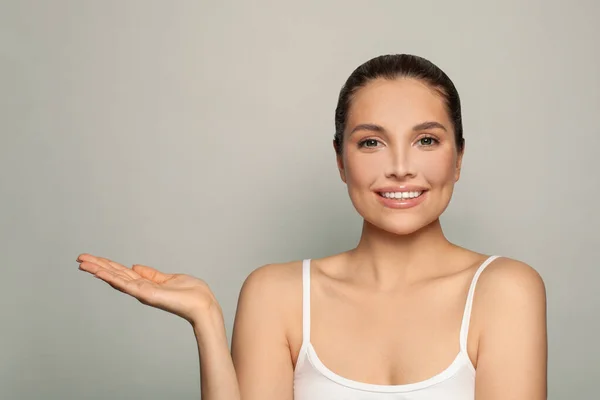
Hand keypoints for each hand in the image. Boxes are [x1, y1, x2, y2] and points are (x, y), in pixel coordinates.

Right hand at [77, 253, 220, 324]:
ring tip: (82, 263)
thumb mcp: (169, 278)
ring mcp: (142, 292)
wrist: (202, 304)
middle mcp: (140, 289)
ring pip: (115, 278)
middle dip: (97, 266)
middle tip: (79, 258)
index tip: (91, 258)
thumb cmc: (191, 294)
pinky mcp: (147, 294)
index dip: (106, 265)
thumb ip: (151, 274)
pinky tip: (100, 272)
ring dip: (99, 270)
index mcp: (145, 283)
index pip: (121, 272)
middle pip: (114, 274)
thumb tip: (135, 266)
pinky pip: (126, 284)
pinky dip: (112, 277)